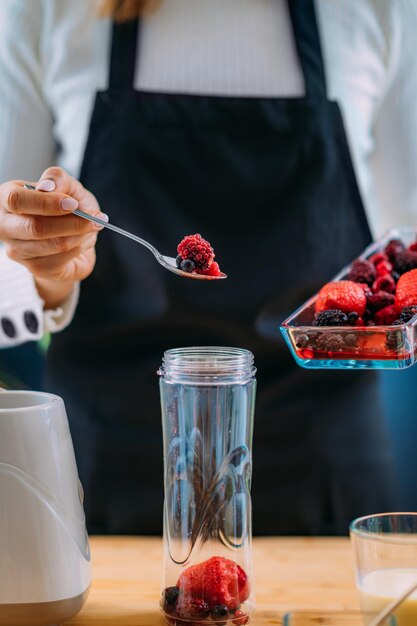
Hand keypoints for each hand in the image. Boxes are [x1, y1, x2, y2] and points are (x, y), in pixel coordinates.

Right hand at [0, 167, 107, 307]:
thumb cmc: (66, 208)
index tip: (73, 203)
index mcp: (7, 199)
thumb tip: (47, 186)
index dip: (46, 203)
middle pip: (35, 227)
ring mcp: (17, 251)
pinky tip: (84, 240)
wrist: (75, 237)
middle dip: (71, 223)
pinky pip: (62, 258)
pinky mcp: (35, 268)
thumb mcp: (67, 187)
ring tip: (92, 226)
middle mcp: (5, 226)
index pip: (17, 200)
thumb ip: (58, 179)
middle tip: (95, 218)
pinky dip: (80, 247)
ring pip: (54, 244)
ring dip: (80, 235)